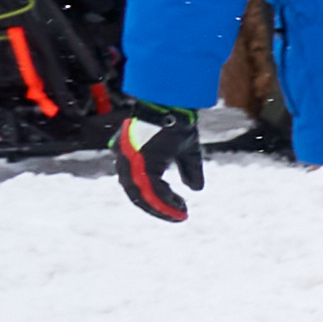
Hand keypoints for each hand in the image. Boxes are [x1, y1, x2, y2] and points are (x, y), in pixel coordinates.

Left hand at [114, 106, 203, 220]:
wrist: (173, 104)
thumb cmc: (178, 121)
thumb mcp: (186, 150)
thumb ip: (189, 169)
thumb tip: (196, 188)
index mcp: (133, 156)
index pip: (137, 185)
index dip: (155, 199)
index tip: (177, 207)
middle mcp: (126, 159)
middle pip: (135, 193)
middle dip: (157, 208)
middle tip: (176, 217)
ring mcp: (131, 160)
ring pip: (141, 194)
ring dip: (160, 208)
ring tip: (179, 215)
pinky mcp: (140, 161)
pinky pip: (151, 189)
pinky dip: (164, 200)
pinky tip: (178, 205)